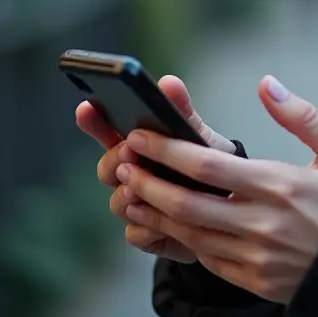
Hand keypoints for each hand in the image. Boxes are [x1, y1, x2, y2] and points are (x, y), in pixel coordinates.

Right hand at [76, 75, 236, 262]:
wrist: (231, 208)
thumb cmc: (209, 164)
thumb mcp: (197, 136)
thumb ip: (181, 112)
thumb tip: (169, 82)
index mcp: (141, 147)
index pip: (108, 131)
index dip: (95, 120)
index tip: (87, 107)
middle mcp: (132, 175)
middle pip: (106, 167)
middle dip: (114, 159)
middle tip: (128, 151)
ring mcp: (135, 205)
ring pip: (117, 202)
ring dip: (128, 195)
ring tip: (140, 189)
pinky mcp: (146, 233)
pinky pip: (136, 233)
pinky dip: (147, 227)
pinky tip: (160, 222)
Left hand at [116, 76, 317, 303]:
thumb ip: (302, 116)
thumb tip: (267, 83)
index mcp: (282, 185)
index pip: (209, 167)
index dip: (168, 151)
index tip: (141, 136)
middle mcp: (263, 223)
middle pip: (187, 204)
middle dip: (148, 182)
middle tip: (122, 164)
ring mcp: (256, 257)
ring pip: (189, 235)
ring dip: (155, 213)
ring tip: (131, 193)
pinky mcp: (255, 280)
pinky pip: (207, 259)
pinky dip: (180, 241)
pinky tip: (168, 224)